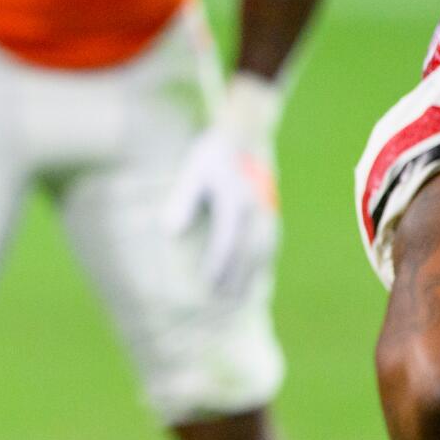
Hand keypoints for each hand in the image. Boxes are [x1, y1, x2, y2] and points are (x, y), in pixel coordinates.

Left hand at [164, 73, 281, 302]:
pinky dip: (260, 265)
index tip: (207, 285)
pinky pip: (268, 245)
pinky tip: (253, 280)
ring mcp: (267, 212)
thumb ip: (182, 201)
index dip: (217, 265)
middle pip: (247, 253)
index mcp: (235, 202)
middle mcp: (255, 210)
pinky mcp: (271, 213)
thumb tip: (168, 232)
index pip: (226, 242)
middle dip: (237, 280)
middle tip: (224, 305)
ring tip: (239, 300)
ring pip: (262, 252)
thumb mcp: (192, 171)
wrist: (245, 134)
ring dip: (251, 277)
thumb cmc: (212, 154)